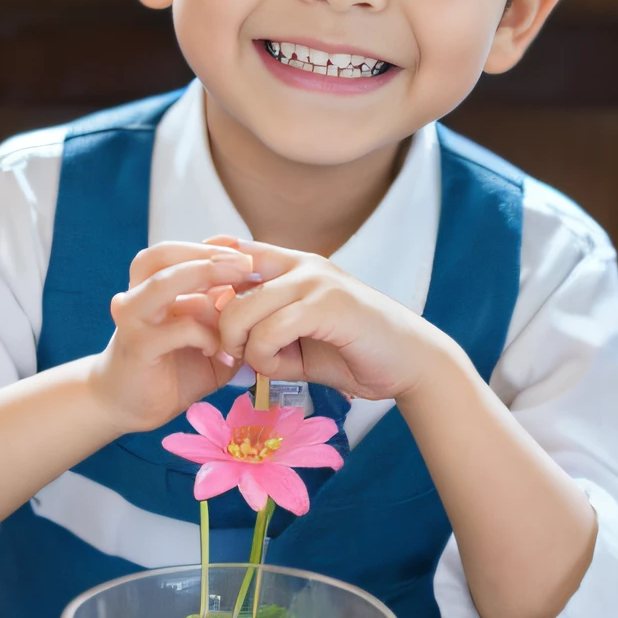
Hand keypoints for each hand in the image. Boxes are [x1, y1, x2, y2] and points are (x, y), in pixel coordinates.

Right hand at [89, 242, 255, 431]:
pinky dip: (205, 334)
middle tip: (245, 262)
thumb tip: (257, 293)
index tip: (244, 249)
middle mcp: (136, 296)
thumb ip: (225, 317)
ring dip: (203, 277)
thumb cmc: (171, 371)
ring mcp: (133, 318)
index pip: (175, 252)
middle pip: (163, 255)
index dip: (210, 247)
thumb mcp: (207, 339)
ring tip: (236, 288)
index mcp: (150, 288)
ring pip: (164, 283)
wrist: (129, 406)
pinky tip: (219, 349)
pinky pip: (178, 328)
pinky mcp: (137, 345)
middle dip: (208, 254)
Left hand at [203, 235, 447, 403]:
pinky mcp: (327, 304)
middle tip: (233, 358)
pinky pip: (268, 330)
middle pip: (225, 285)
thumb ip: (263, 336)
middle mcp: (300, 264)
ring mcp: (314, 280)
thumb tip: (222, 343)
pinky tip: (279, 367)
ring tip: (262, 365)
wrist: (411, 363)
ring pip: (242, 310)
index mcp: (292, 265)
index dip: (207, 279)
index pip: (231, 250)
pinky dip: (264, 357)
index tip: (206, 317)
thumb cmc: (355, 354)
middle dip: (220, 330)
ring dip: (242, 348)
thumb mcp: (298, 343)